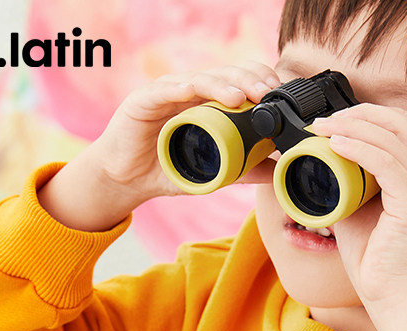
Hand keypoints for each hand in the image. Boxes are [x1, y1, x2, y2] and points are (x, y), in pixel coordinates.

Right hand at [90, 60, 281, 204]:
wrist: (128, 180)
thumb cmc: (168, 168)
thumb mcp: (214, 172)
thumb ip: (245, 169)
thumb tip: (278, 169)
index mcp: (208, 103)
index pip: (238, 81)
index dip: (258, 81)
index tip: (278, 94)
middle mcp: (191, 92)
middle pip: (224, 75)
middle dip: (248, 80)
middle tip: (267, 93)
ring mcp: (167, 93)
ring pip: (199, 79)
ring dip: (221, 85)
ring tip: (240, 97)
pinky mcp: (144, 100)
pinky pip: (163, 89)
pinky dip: (177, 87)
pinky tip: (191, 90)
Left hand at [310, 103, 406, 307]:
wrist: (390, 296)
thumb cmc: (375, 261)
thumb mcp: (354, 213)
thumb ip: (345, 187)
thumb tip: (317, 166)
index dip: (374, 115)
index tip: (338, 120)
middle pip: (401, 123)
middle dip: (361, 114)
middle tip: (326, 120)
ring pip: (394, 137)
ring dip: (355, 126)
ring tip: (324, 128)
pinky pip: (387, 163)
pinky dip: (360, 148)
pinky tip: (337, 145)